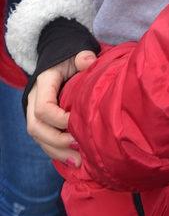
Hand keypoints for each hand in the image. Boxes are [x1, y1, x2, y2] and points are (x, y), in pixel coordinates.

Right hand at [26, 51, 96, 165]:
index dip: (58, 119)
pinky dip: (57, 152)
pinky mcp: (42, 122)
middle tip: (79, 147)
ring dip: (57, 152)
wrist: (60, 58)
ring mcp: (35, 112)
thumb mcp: (76, 53)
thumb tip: (87, 61)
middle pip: (36, 128)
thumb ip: (82, 56)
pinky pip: (44, 140)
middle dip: (56, 141)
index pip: (43, 108)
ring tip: (78, 162)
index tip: (77, 121)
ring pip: (38, 138)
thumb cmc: (71, 58)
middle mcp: (34, 99)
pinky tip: (73, 161)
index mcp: (43, 83)